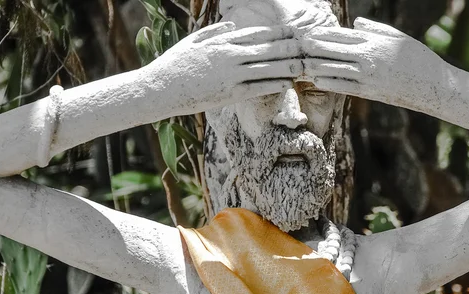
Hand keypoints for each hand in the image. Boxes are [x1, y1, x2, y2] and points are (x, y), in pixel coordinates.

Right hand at [145, 22, 303, 115]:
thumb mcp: (193, 41)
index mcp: (222, 41)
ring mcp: (230, 75)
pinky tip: (288, 83)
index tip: (293, 32)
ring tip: (303, 66)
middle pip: (267, 49)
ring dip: (287, 67)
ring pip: (267, 68)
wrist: (160, 89)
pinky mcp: (229, 94)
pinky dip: (274, 85)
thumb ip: (214, 32)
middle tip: (307, 48)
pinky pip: (258, 88)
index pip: (257, 34)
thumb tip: (231, 24)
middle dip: (289, 48)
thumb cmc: (174, 64)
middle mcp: (229, 55)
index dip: (278, 33)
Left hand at [301, 18, 445, 108]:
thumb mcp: (398, 38)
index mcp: (374, 42)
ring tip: (300, 62)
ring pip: (333, 68)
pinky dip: (327, 82)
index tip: (307, 32)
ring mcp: (367, 77)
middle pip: (332, 50)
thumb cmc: (418, 58)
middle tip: (296, 45)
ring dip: (315, 65)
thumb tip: (354, 23)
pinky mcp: (369, 93)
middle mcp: (368, 58)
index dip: (321, 34)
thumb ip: (374, 29)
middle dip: (313, 48)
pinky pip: (343, 86)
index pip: (341, 35)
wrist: (433, 86)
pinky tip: (315, 79)